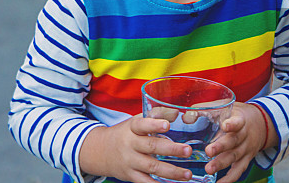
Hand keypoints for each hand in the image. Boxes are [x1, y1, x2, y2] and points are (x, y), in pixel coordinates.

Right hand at [79, 114, 193, 182]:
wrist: (100, 151)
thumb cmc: (124, 134)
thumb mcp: (135, 122)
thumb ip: (154, 116)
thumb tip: (175, 113)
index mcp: (132, 128)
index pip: (142, 125)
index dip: (154, 124)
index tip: (167, 124)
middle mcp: (130, 145)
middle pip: (151, 147)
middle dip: (171, 149)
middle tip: (188, 150)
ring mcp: (130, 161)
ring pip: (152, 167)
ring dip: (171, 172)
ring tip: (187, 174)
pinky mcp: (130, 175)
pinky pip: (145, 182)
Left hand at [204, 103, 269, 182]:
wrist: (261, 124)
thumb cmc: (236, 114)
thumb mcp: (225, 107)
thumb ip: (207, 110)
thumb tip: (186, 118)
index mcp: (240, 120)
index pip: (238, 122)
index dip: (232, 124)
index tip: (225, 125)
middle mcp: (244, 136)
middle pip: (234, 142)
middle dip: (221, 147)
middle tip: (208, 151)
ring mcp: (245, 149)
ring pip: (235, 157)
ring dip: (221, 164)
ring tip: (209, 169)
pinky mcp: (245, 160)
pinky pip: (238, 171)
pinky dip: (229, 179)